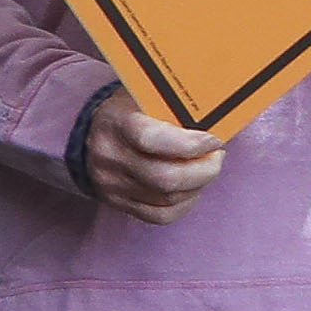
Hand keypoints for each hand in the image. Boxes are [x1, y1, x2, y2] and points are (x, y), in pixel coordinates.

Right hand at [78, 90, 227, 222]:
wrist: (92, 132)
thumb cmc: (131, 110)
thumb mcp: (148, 95)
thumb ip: (177, 106)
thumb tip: (218, 118)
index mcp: (118, 123)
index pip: (152, 140)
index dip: (190, 144)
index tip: (213, 140)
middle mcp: (111, 156)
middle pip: (165, 177)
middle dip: (204, 170)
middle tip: (216, 156)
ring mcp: (112, 183)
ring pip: (168, 198)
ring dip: (198, 185)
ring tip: (205, 167)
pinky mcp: (118, 202)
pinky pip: (160, 216)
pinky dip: (184, 203)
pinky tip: (192, 187)